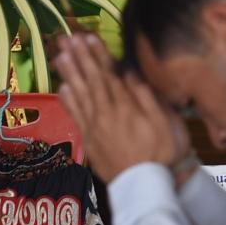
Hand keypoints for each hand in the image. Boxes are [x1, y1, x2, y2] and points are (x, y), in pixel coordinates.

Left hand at [53, 33, 180, 181]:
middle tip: (68, 39)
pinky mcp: (89, 141)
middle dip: (80, 58)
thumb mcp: (166, 123)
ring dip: (70, 74)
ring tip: (60, 55)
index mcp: (126, 106)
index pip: (109, 74)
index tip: (88, 37)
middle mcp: (107, 114)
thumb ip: (147, 97)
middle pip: (91, 80)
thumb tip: (130, 72)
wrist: (146, 187)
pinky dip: (68, 101)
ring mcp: (95, 127)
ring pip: (79, 95)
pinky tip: (62, 87)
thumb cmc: (163, 154)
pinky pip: (75, 116)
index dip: (98, 54)